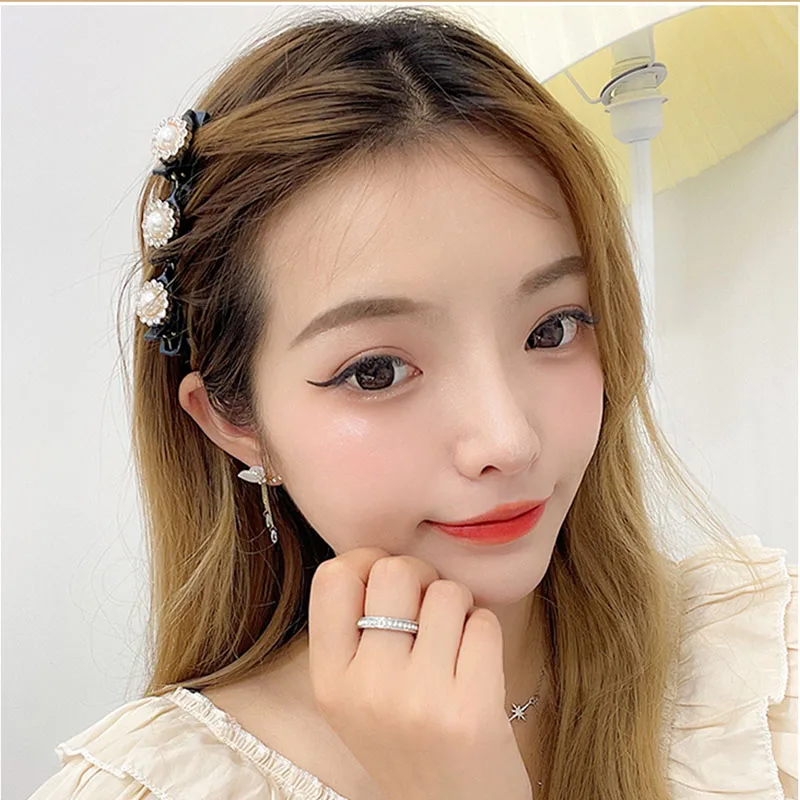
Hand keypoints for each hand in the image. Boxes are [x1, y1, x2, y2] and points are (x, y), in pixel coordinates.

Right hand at [308, 547, 533, 799]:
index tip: (387, 583)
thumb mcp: (354, 698)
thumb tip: (383, 557)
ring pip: (447, 593)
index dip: (365, 562)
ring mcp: (419, 699)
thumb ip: (356, 634)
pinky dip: (485, 632)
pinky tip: (477, 665)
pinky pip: (484, 622)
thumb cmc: (406, 743)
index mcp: (330, 681)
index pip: (332, 577)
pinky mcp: (471, 709)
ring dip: (459, 608)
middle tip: (430, 608)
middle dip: (422, 578)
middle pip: (395, 571)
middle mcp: (367, 688)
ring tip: (456, 643)